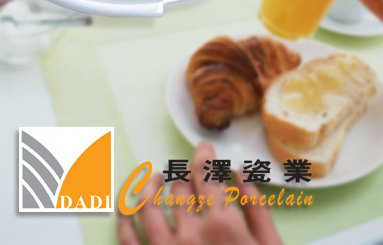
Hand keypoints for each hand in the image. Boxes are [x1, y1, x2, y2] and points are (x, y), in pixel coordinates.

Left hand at [117, 141, 281, 244]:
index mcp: (223, 225)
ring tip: (150, 177)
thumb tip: (241, 174)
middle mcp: (190, 234)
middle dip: (183, 170)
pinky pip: (129, 241)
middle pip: (180, 187)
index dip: (204, 156)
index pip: (207, 175)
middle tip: (183, 164)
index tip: (202, 147)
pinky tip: (125, 209)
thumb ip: (258, 210)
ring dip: (148, 186)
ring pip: (148, 206)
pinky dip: (124, 221)